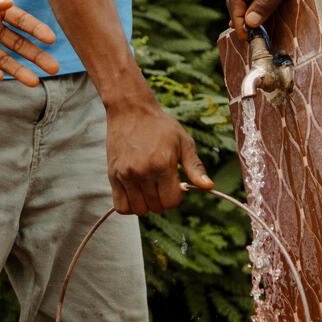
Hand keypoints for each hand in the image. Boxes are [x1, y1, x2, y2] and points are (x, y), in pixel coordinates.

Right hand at [105, 100, 211, 215]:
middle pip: (156, 207)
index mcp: (162, 164)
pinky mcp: (112, 176)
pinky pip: (121, 206)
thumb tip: (208, 186)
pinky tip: (135, 192)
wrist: (130, 111)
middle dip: (162, 198)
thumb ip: (195, 167)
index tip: (173, 182)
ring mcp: (125, 175)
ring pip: (138, 210)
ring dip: (146, 203)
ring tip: (148, 186)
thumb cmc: (160, 126)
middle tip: (160, 181)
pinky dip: (129, 205)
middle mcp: (142, 172)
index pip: (171, 202)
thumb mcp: (183, 142)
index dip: (176, 195)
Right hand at [228, 0, 321, 36]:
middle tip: (248, 38)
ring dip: (248, 18)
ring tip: (251, 35)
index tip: (244, 35)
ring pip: (247, 1)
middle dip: (241, 19)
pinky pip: (257, 0)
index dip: (238, 18)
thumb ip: (267, 2)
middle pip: (238, 0)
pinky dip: (256, 13)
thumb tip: (250, 23)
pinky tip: (257, 25)